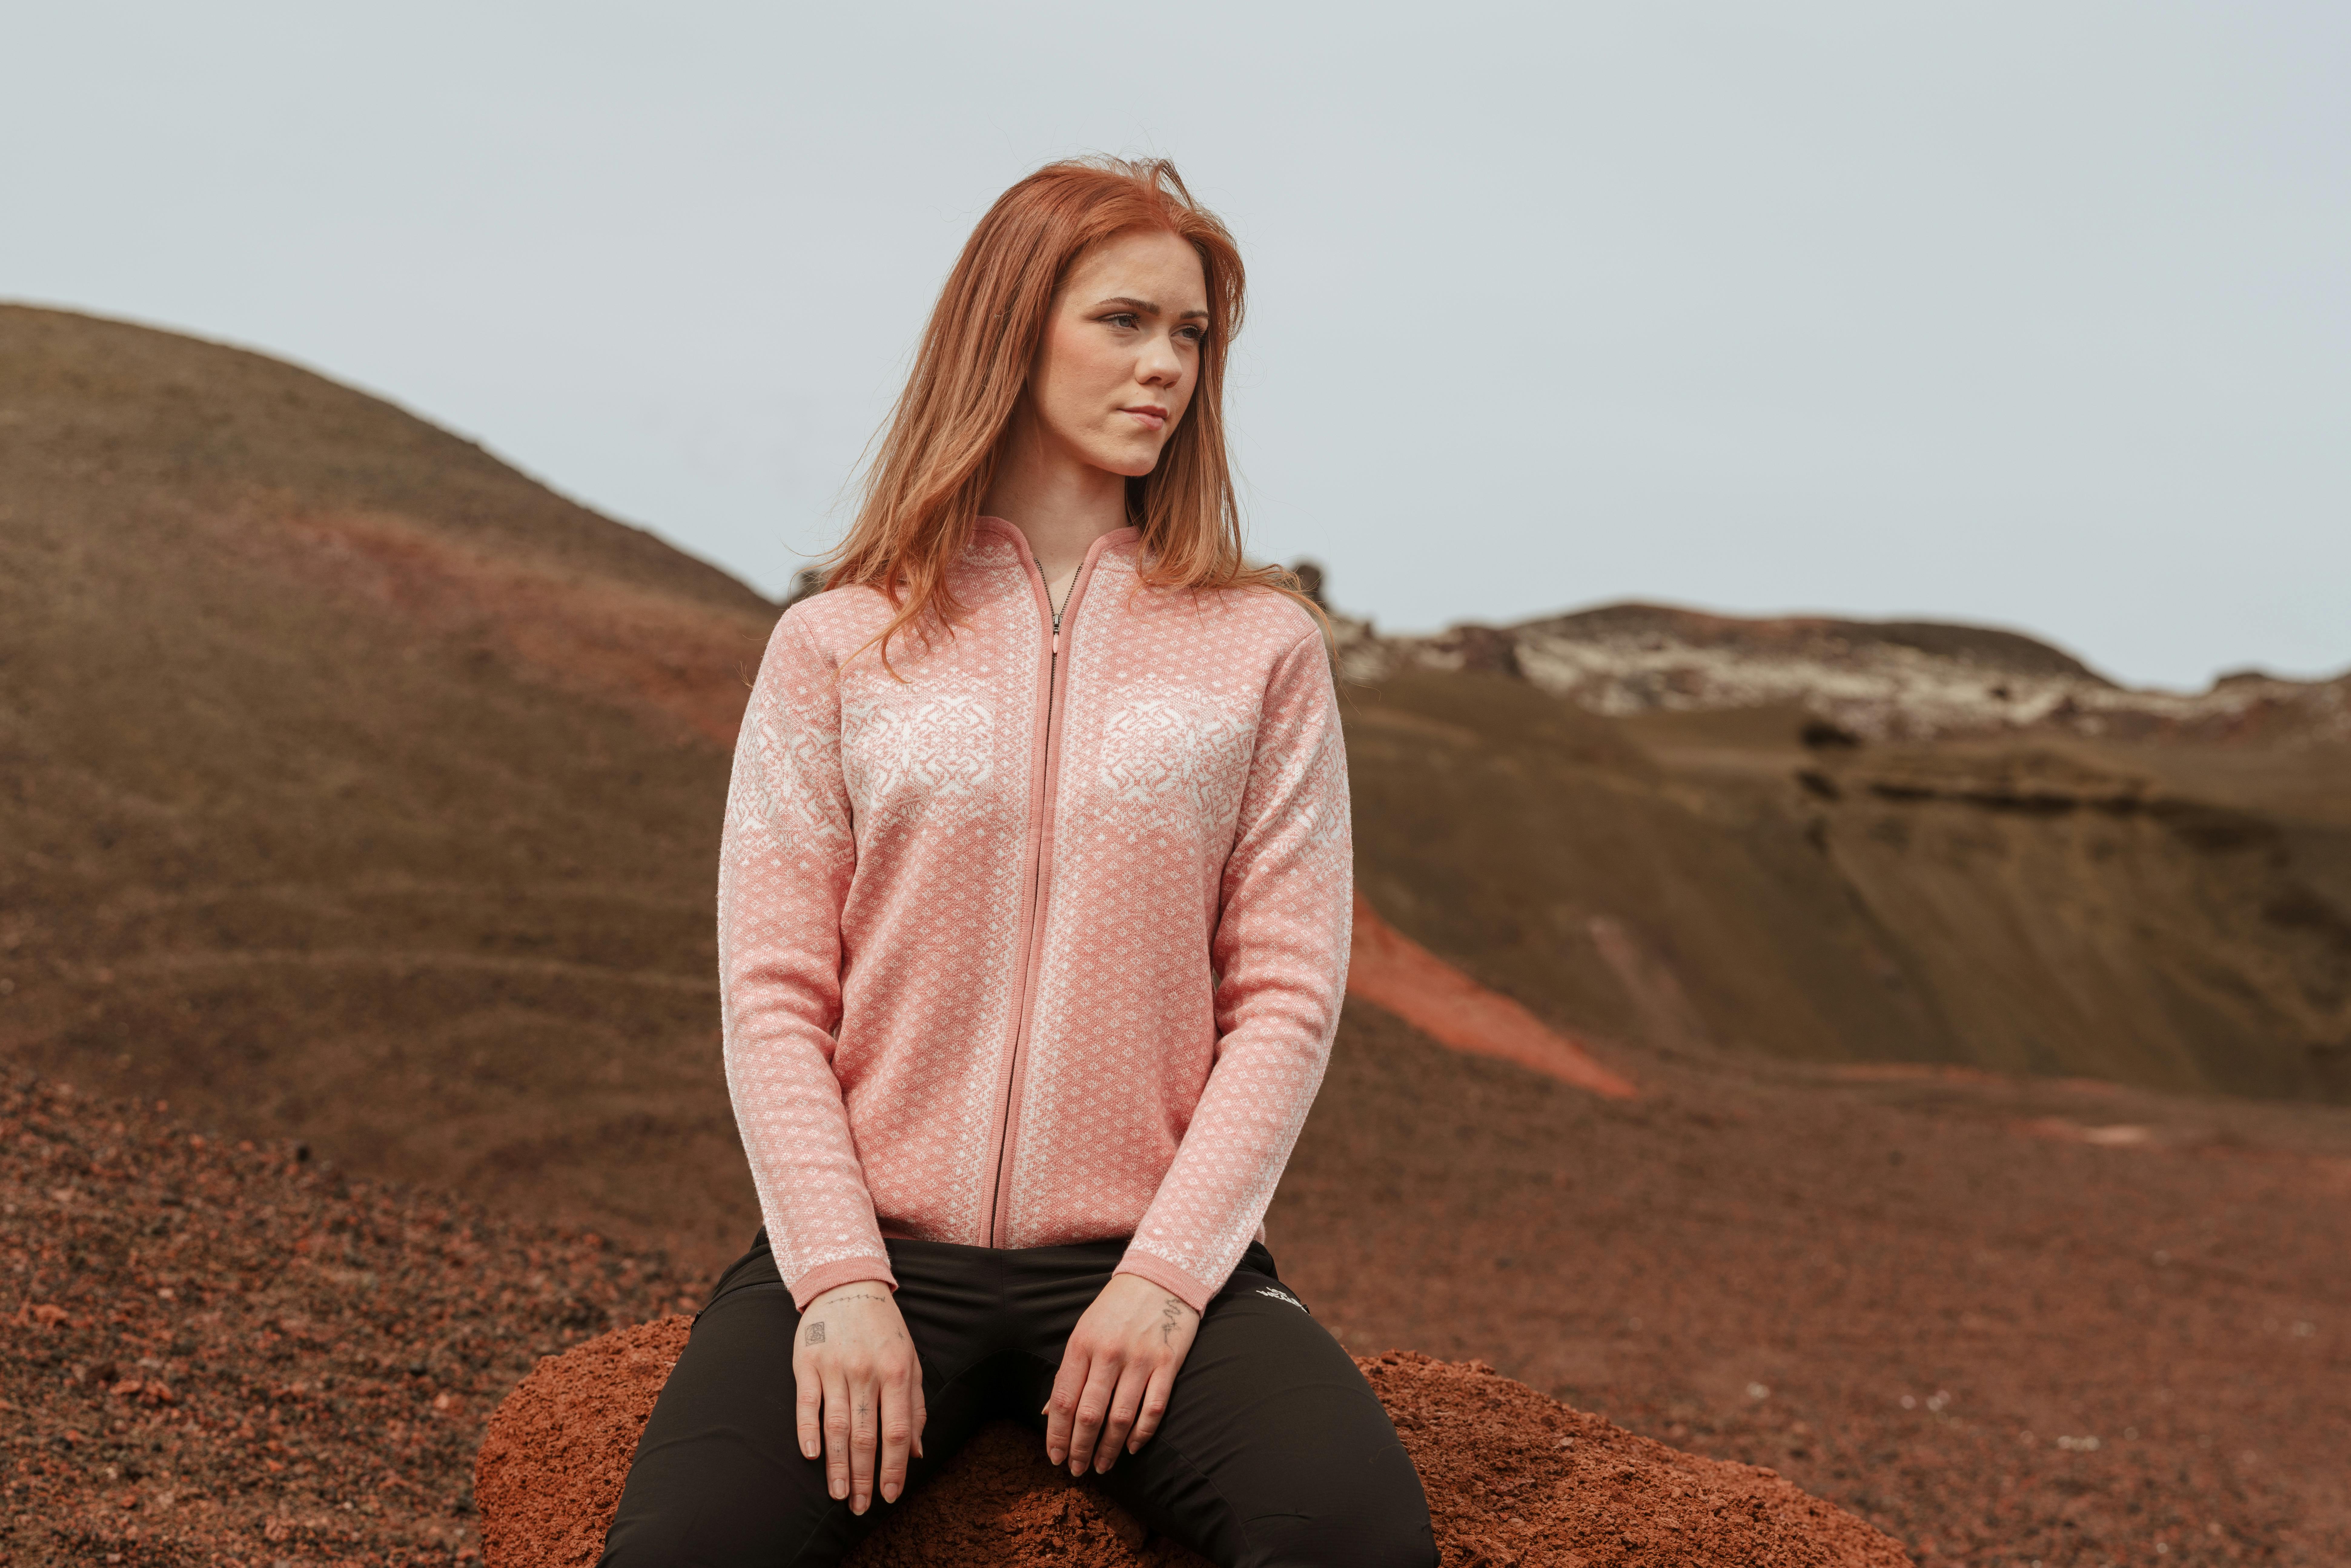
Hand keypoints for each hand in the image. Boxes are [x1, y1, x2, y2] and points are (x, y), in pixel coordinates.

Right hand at [793, 1282, 924, 1513]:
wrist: (847, 1284)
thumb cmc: (884, 1329)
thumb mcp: (910, 1361)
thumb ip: (915, 1406)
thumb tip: (917, 1453)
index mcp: (895, 1372)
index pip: (896, 1431)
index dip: (893, 1467)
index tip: (890, 1496)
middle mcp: (865, 1371)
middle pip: (864, 1435)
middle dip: (863, 1476)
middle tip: (860, 1507)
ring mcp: (834, 1367)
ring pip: (835, 1426)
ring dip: (836, 1465)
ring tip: (839, 1494)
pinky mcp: (806, 1362)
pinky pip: (806, 1403)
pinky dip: (808, 1431)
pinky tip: (812, 1455)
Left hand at [1044, 1272, 1198, 1475]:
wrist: (1160, 1277)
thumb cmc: (1116, 1308)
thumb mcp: (1084, 1332)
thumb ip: (1068, 1372)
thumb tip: (1047, 1413)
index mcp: (1082, 1344)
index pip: (1063, 1400)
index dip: (1057, 1435)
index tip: (1055, 1458)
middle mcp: (1109, 1353)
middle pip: (1089, 1414)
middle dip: (1080, 1448)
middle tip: (1077, 1470)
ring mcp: (1140, 1359)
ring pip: (1120, 1417)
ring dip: (1109, 1448)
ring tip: (1102, 1466)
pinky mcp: (1168, 1362)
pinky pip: (1153, 1408)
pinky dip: (1142, 1433)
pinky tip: (1132, 1447)